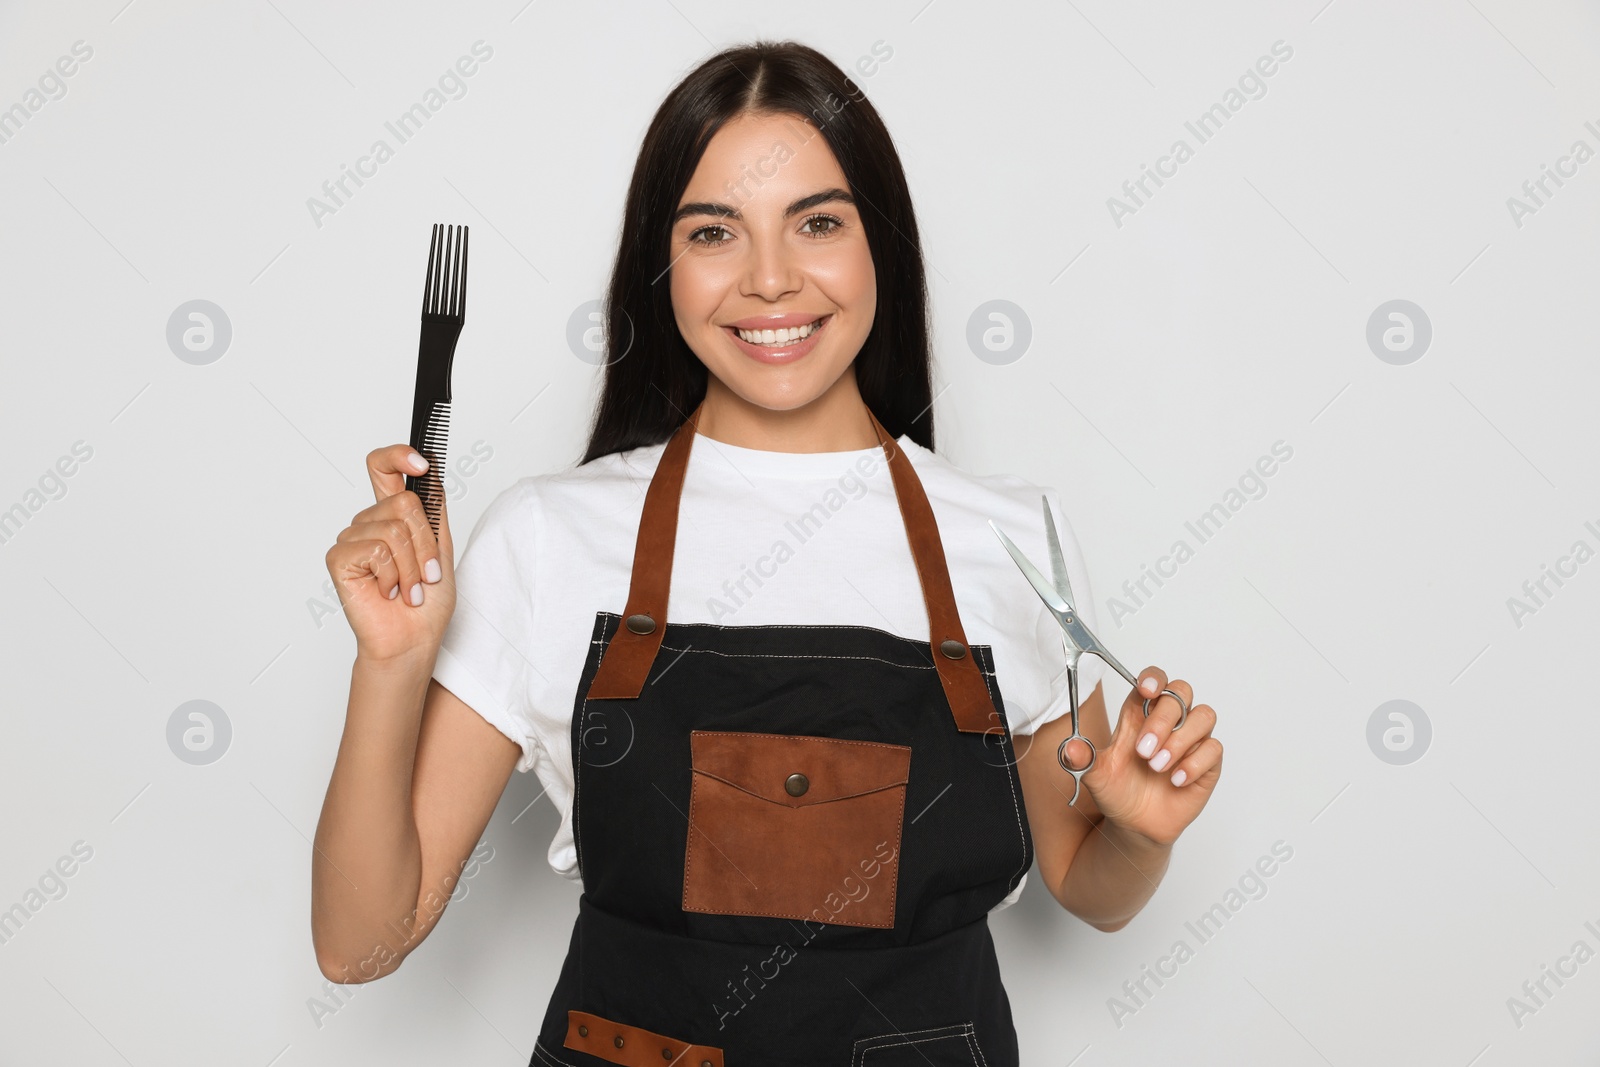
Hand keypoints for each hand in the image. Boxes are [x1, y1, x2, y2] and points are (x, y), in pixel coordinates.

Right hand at [324, 445, 456, 664]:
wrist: (412, 640)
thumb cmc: (426, 603)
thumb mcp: (441, 549)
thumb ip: (433, 511)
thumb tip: (430, 471)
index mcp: (393, 515)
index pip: (383, 468)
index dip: (399, 456)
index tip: (421, 464)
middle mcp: (369, 522)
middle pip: (404, 503)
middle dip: (426, 544)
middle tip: (426, 575)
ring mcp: (352, 539)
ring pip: (394, 529)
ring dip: (413, 567)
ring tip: (409, 589)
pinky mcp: (339, 558)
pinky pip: (376, 549)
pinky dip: (392, 576)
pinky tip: (388, 592)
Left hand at [1066, 667, 1220, 845]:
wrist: (1134, 825)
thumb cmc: (1117, 791)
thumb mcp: (1095, 775)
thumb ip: (1083, 759)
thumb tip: (1071, 747)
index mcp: (1140, 715)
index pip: (1154, 681)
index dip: (1154, 679)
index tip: (1146, 690)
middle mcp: (1168, 722)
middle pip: (1180, 693)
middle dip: (1162, 719)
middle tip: (1143, 750)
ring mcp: (1190, 741)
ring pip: (1204, 716)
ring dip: (1180, 740)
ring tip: (1158, 767)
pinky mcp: (1207, 763)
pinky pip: (1214, 748)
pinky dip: (1194, 763)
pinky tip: (1176, 780)